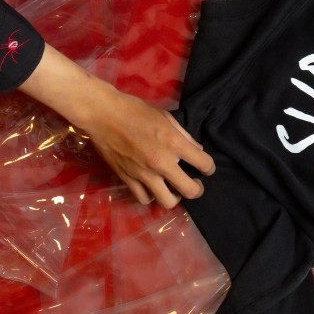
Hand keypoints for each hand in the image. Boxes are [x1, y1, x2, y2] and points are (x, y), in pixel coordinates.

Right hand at [20, 44, 214, 207]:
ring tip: (173, 189)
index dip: (210, 167)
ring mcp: (144, 174)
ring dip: (174, 197)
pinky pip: (144, 199)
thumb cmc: (135, 111)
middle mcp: (161, 163)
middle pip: (190, 190)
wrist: (103, 115)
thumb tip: (197, 149)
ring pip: (167, 202)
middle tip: (195, 184)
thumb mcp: (166, 117)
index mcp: (174, 143)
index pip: (204, 163)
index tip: (207, 168)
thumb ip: (183, 135)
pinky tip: (152, 188)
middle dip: (198, 189)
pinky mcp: (128, 180)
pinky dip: (151, 196)